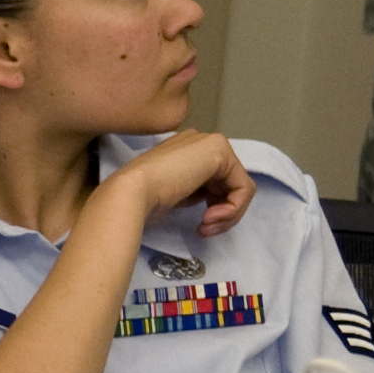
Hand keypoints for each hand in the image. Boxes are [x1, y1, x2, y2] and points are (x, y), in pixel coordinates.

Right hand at [101, 131, 255, 237]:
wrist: (130, 193)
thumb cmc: (144, 200)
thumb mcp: (177, 195)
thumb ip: (196, 191)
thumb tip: (215, 201)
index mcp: (188, 151)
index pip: (217, 182)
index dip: (214, 207)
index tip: (201, 227)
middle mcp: (202, 142)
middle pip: (231, 184)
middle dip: (224, 213)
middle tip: (205, 230)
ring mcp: (212, 144)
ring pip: (240, 187)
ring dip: (228, 215)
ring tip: (206, 227)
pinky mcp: (220, 151)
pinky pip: (243, 187)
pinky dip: (233, 208)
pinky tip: (209, 218)